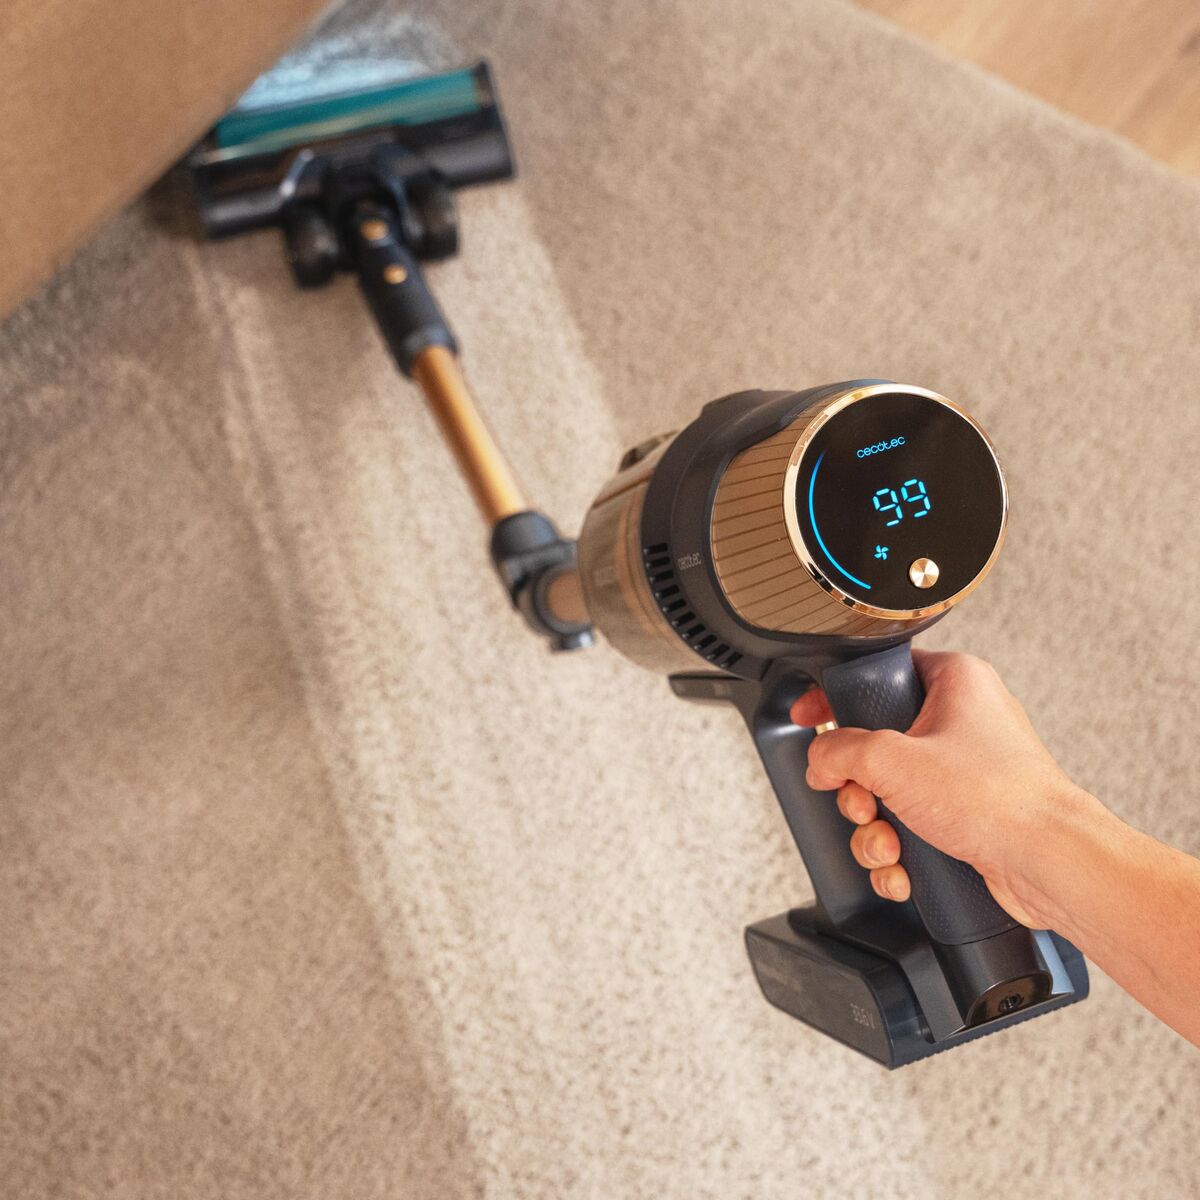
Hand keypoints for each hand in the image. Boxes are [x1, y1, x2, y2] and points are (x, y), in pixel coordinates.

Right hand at [790, 649, 1089, 927]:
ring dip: (873, 827)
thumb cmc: (1001, 800)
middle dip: (857, 787)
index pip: (878, 674)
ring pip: (886, 793)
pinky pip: (909, 827)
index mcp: (955, 681)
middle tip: (862, 799)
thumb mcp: (894, 759)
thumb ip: (840, 749)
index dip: (836, 698)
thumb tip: (821, 759)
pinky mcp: (966, 816)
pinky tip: (902, 867)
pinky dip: (897, 851)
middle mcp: (962, 720)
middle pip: (873, 745)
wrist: (1050, 865)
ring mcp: (964, 772)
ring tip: (888, 842)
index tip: (810, 716)